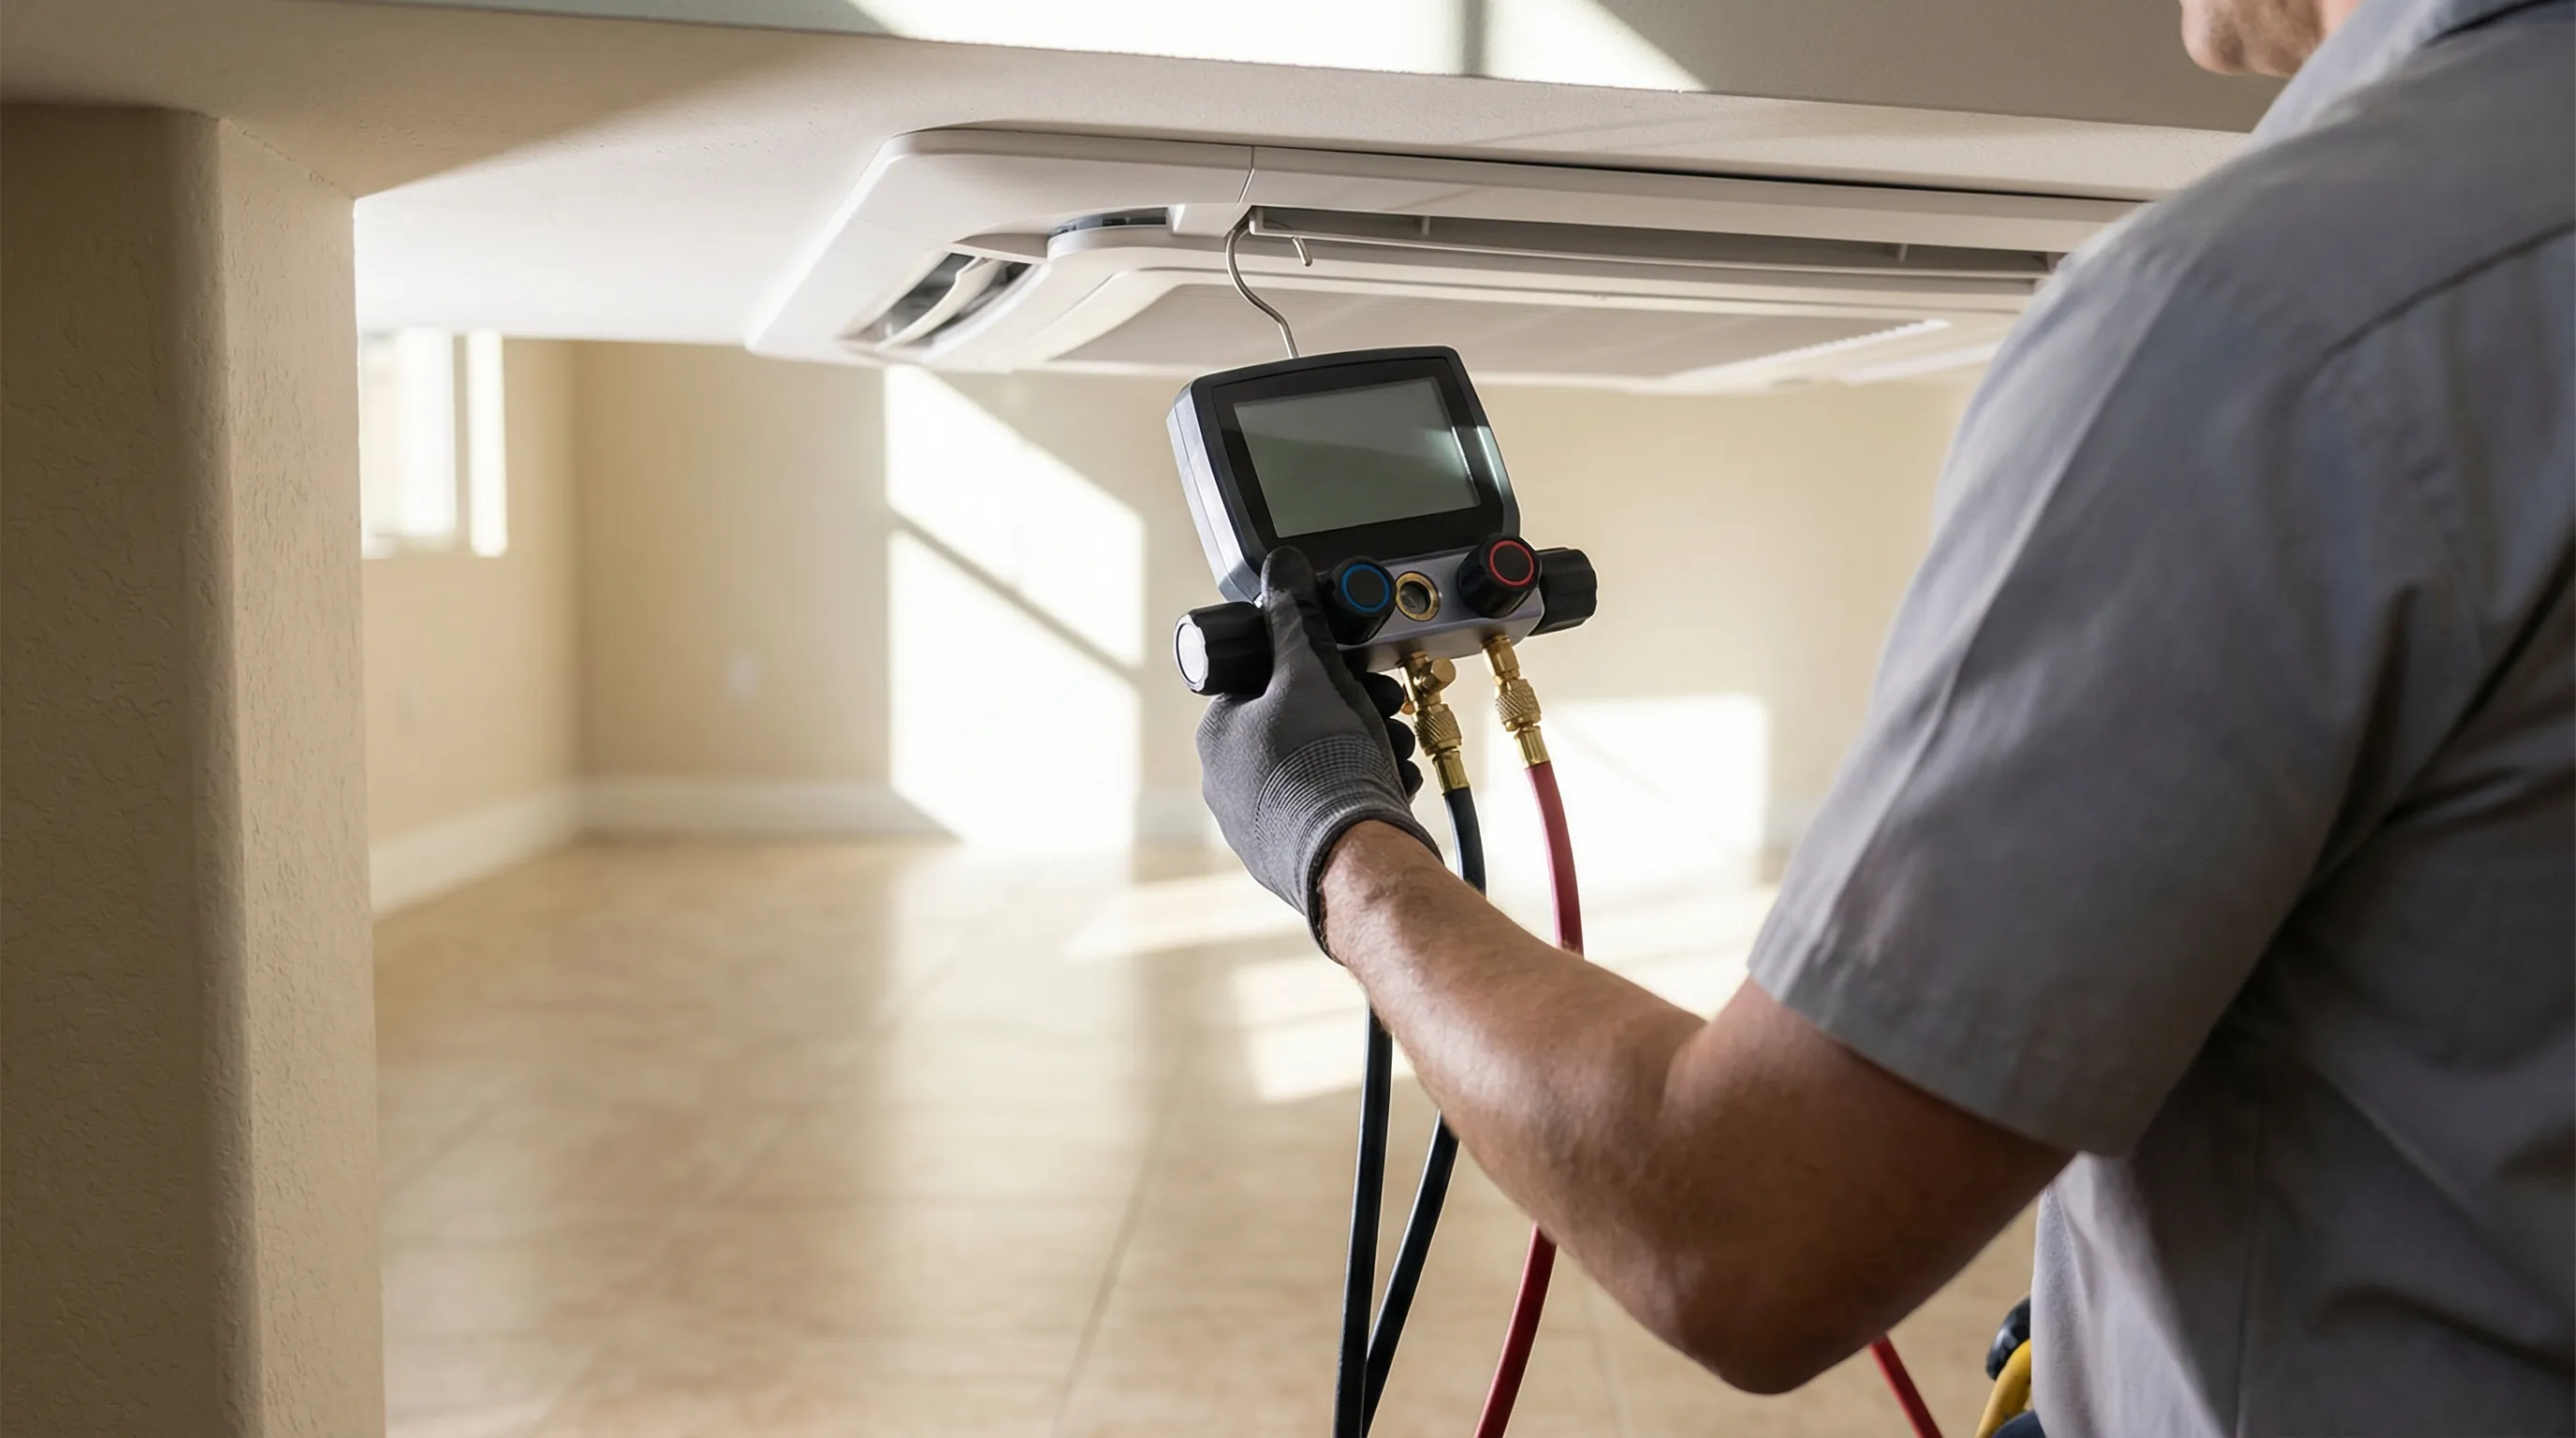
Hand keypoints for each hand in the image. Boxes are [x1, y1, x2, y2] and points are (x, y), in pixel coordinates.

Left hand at [1196, 548, 1437, 936]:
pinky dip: (1362, 785)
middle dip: (1347, 706)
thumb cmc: (1323, 765)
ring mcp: (1259, 822)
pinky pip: (1330, 802)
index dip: (1310, 663)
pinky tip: (1389, 782)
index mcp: (1219, 734)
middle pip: (1295, 720)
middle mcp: (1227, 782)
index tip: (1344, 664)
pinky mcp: (1293, 851)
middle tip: (1380, 702)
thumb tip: (1282, 568)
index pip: (1260, 677)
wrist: (1355, 857)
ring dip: (1362, 744)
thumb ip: (1296, 617)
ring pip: (1318, 761)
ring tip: (1391, 745)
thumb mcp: (1313, 671)